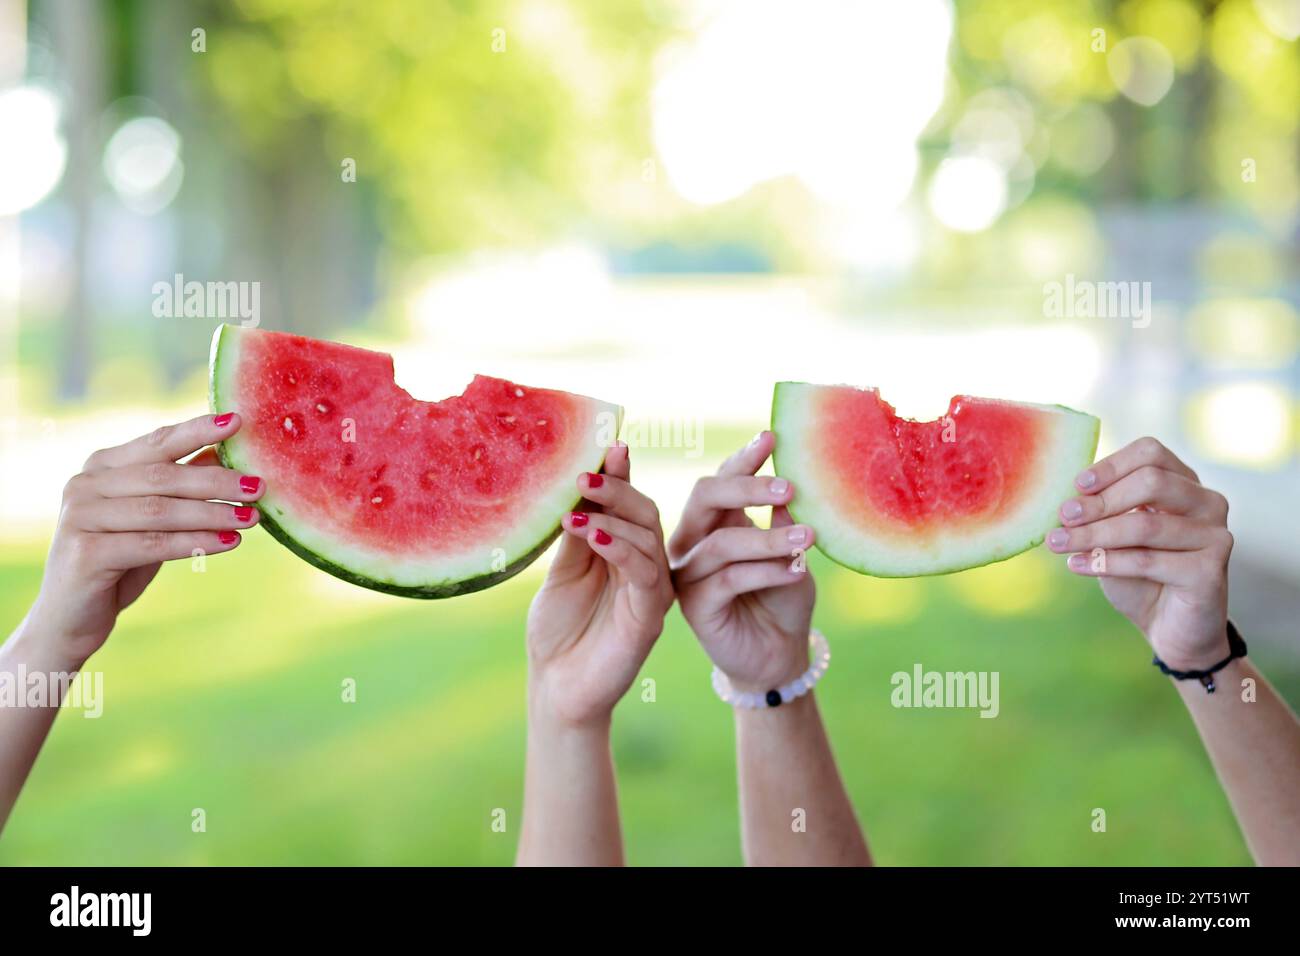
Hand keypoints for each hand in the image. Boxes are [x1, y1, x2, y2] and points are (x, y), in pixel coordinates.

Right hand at [27, 413, 263, 666]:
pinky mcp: (85, 551)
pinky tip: (230, 543)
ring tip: (252, 518)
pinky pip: (153, 543)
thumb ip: (179, 485)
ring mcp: (80, 516)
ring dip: (213, 514)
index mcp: (101, 466)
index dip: (198, 430)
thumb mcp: (153, 518)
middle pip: (164, 476)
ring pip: (161, 510)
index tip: (237, 420)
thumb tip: (224, 453)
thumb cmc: (119, 561)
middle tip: (259, 487)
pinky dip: (195, 543)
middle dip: (217, 481)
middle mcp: (85, 484)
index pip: (158, 442)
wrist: (70, 618)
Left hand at [525, 442, 672, 726]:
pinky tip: (590, 534)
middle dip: (617, 487)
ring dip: (612, 515)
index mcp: (626, 553)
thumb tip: (580, 480)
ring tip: (574, 508)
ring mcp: (652, 591)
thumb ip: (578, 531)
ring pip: (648, 537)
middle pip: (646, 513)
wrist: (556, 689)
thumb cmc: (558, 632)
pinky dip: (618, 547)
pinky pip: (643, 572)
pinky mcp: (649, 615)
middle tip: (583, 474)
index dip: (621, 473)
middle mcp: (645, 567)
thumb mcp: (564, 571)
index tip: (607, 443)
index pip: (628, 504)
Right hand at [669, 431, 814, 692]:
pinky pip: (729, 578)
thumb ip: (786, 519)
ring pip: (722, 541)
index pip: (722, 479)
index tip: (771, 437)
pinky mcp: (695, 605)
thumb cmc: (784, 598)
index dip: (743, 458)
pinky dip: (767, 570)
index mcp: (715, 522)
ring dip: (768, 538)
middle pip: (704, 497)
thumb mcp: (792, 551)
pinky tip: (797, 570)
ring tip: (808, 539)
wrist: (780, 654)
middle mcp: (694, 542)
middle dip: (746, 486)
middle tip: (789, 487)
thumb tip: (795, 479)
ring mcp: (689, 573)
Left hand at [1050, 437, 1232, 670]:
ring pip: (1145, 525)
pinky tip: (1077, 566)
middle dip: (1100, 501)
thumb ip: (1099, 512)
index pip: (1151, 453)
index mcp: (1184, 484)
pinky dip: (1107, 562)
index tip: (1077, 485)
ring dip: (1094, 534)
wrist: (1169, 628)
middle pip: (1151, 482)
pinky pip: (1148, 560)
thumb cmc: (1139, 575)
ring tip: (1058, 544)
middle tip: (1063, 517)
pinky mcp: (1211, 570)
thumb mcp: (1113, 536)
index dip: (1111, 465)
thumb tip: (1064, 499)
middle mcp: (1207, 503)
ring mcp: (1215, 535)